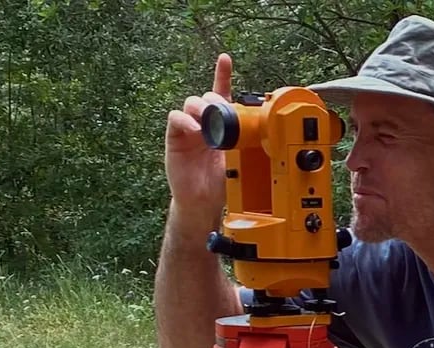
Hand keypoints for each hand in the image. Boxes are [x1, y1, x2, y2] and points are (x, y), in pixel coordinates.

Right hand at [164, 53, 232, 223]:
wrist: (203, 202)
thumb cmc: (221, 182)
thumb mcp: (239, 158)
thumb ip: (244, 141)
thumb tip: (258, 128)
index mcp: (220, 126)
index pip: (220, 94)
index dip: (222, 75)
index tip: (225, 59)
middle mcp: (203, 124)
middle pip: (205, 97)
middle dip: (214, 98)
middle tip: (221, 109)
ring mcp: (188, 130)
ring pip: (190, 103)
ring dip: (200, 107)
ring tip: (208, 118)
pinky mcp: (175, 139)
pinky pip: (176, 119)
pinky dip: (185, 120)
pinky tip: (195, 129)